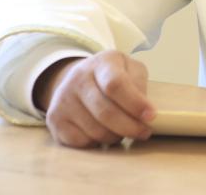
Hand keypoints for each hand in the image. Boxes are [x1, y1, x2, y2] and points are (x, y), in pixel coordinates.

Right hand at [34, 50, 154, 147]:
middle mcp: (78, 78)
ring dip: (116, 136)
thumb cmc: (113, 75)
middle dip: (130, 127)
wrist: (80, 78)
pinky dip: (98, 143)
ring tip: (124, 129)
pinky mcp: (54, 119)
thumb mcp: (131, 69)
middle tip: (144, 132)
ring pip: (95, 131)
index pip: (115, 84)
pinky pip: (81, 142)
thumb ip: (139, 84)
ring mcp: (63, 99)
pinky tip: (104, 132)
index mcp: (102, 62)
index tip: (151, 116)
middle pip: (105, 112)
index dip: (135, 103)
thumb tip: (144, 110)